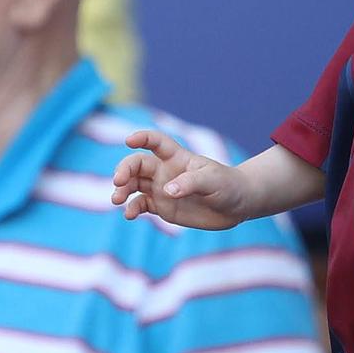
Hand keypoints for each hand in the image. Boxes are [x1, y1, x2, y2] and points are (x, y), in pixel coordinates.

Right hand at [112, 129, 247, 229]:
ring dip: (122, 190)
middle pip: (137, 164)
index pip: (156, 142)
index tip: (129, 140)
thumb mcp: (213, 181)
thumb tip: (166, 191)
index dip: (142, 138)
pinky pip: (141, 205)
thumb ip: (190, 183)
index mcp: (177, 158)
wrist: (236, 206)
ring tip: (117, 200)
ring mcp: (162, 189)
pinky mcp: (162, 207)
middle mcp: (165, 171)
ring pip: (134, 185)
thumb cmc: (227, 186)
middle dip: (124, 170)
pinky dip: (132, 208)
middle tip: (118, 181)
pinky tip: (129, 214)